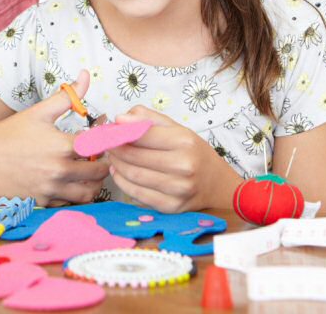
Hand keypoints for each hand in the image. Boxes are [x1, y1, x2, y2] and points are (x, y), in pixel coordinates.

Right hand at [0, 71, 108, 205]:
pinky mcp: (42, 202)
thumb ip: (68, 96)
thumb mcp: (40, 112)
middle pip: (100, 173)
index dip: (108, 142)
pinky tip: (70, 182)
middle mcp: (60, 170)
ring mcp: (51, 189)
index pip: (102, 146)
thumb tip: (86, 75)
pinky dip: (75, 195)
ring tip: (88, 172)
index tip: (106, 138)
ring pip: (89, 193)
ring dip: (94, 183)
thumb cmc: (10, 133)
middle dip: (104, 164)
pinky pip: (70, 204)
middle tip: (100, 157)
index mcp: (63, 146)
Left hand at [107, 106, 240, 212]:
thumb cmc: (195, 154)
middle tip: (107, 143)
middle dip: (114, 148)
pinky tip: (119, 173)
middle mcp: (183, 166)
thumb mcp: (178, 129)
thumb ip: (149, 119)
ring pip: (133, 175)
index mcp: (184, 142)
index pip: (142, 134)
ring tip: (113, 157)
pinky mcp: (171, 207)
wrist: (218, 186)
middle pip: (134, 156)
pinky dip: (122, 182)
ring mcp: (178, 189)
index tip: (109, 129)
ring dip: (116, 165)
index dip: (120, 131)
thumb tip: (119, 118)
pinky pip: (137, 194)